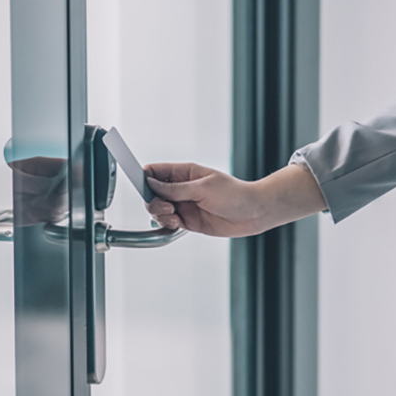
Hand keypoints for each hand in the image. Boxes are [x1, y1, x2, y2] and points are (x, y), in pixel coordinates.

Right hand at [143, 161, 326, 237]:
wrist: (253, 213)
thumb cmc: (234, 194)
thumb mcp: (203, 188)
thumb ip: (176, 188)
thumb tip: (152, 184)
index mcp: (185, 173)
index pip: (156, 171)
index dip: (145, 177)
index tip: (141, 184)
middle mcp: (182, 189)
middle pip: (153, 193)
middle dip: (153, 200)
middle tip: (165, 206)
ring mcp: (184, 205)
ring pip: (159, 209)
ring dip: (160, 214)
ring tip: (174, 217)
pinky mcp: (188, 221)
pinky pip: (168, 223)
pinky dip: (167, 224)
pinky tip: (176, 224)